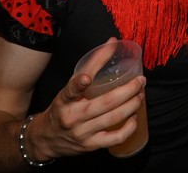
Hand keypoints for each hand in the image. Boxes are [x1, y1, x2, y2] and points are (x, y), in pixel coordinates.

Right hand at [25, 63, 145, 158]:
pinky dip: (129, 127)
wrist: (46, 139)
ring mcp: (82, 133)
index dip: (78, 84)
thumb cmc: (63, 108)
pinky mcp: (91, 145)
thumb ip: (91, 66)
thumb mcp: (69, 87)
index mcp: (64, 100)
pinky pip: (116, 138)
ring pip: (114, 118)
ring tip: (141, 95)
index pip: (70, 90)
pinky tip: (134, 117)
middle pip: (104, 103)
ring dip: (133, 105)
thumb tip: (112, 42)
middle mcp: (72, 117)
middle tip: (141, 81)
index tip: (85, 79)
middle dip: (128, 90)